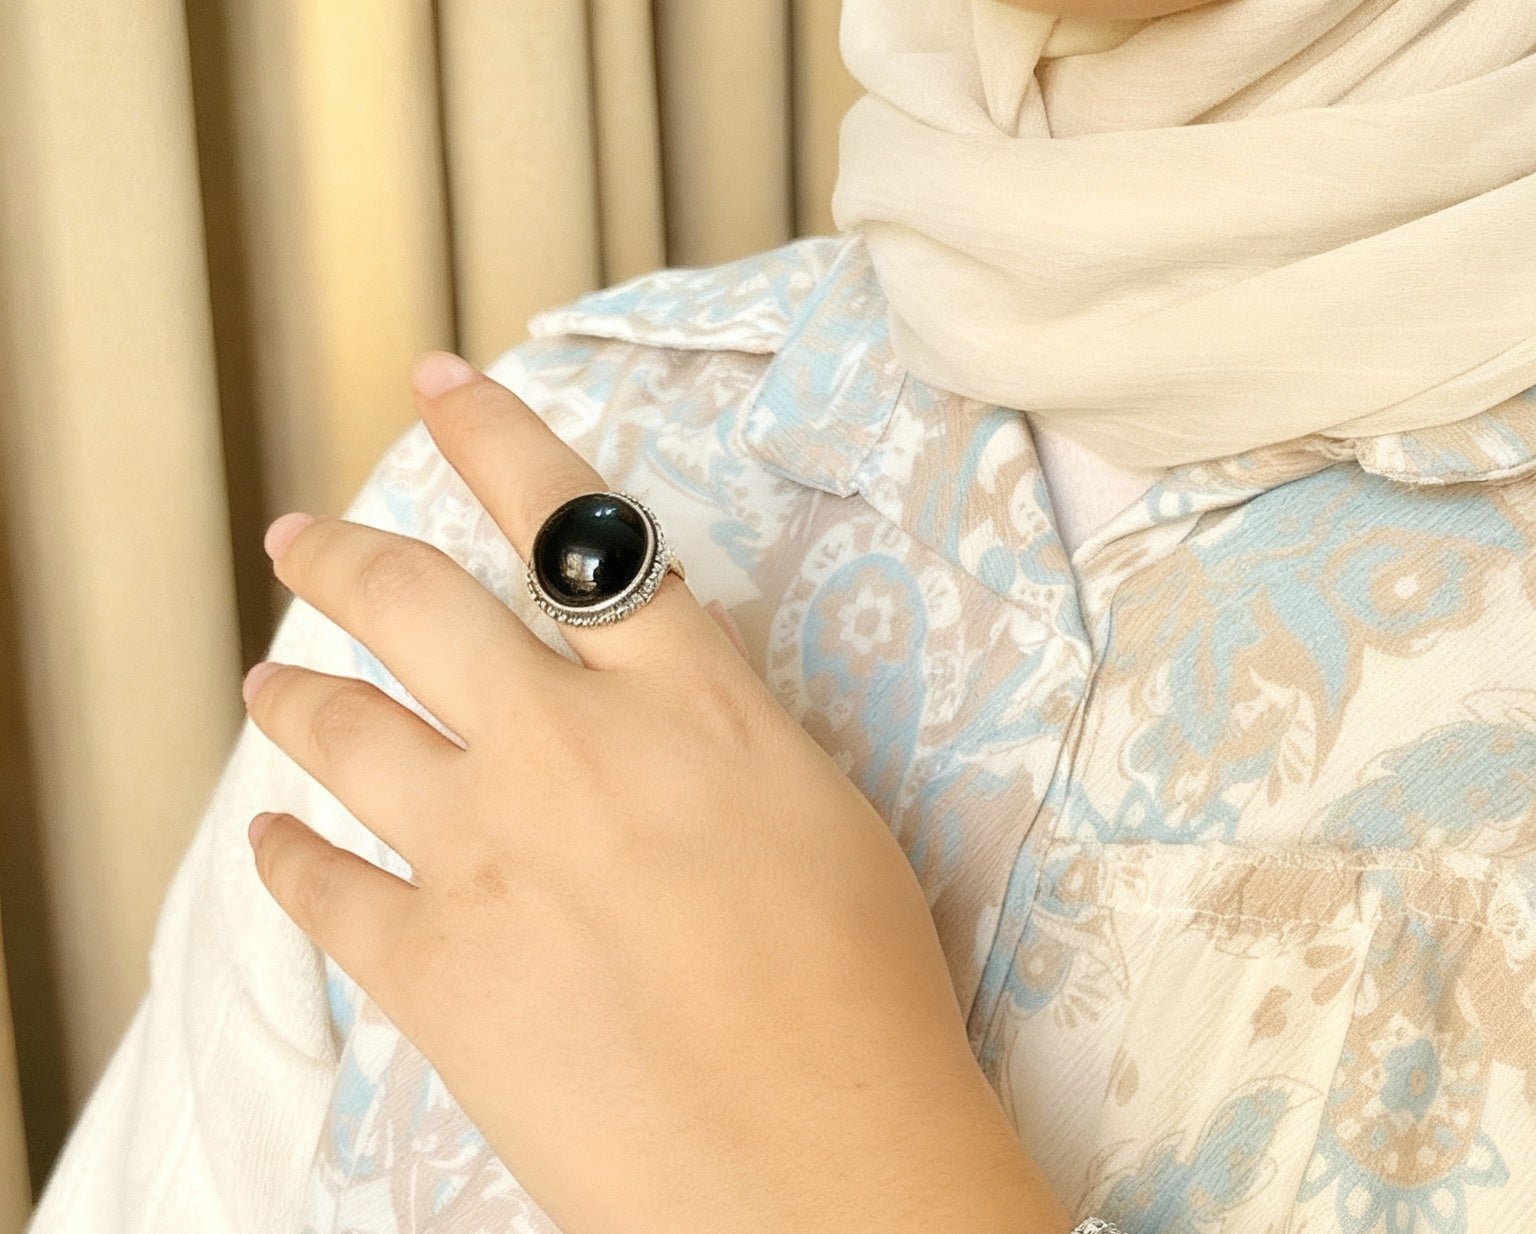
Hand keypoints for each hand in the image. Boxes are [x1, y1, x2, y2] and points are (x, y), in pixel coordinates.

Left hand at [242, 351, 1067, 1233]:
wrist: (816, 1160)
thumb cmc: (860, 994)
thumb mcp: (820, 812)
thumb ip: (719, 731)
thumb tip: (659, 701)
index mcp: (687, 701)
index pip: (576, 527)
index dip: (496, 439)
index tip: (438, 385)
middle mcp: (569, 747)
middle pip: (420, 604)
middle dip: (345, 555)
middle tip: (303, 537)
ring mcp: (486, 850)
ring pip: (345, 726)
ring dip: (294, 694)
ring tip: (268, 682)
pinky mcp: (432, 964)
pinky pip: (323, 887)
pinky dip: (289, 857)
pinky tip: (274, 842)